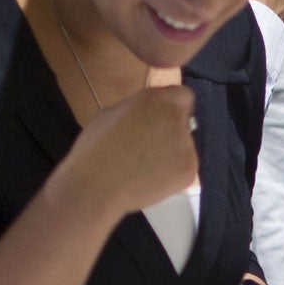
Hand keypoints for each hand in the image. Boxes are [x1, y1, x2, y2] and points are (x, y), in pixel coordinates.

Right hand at [63, 84, 198, 220]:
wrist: (95, 189)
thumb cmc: (95, 148)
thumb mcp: (113, 112)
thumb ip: (140, 107)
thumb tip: (151, 111)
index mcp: (157, 101)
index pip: (183, 95)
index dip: (170, 107)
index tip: (157, 119)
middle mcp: (177, 120)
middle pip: (184, 121)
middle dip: (170, 130)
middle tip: (147, 146)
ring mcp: (187, 148)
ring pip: (185, 145)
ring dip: (171, 151)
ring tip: (145, 166)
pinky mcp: (189, 172)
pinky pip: (184, 167)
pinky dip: (172, 172)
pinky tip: (151, 178)